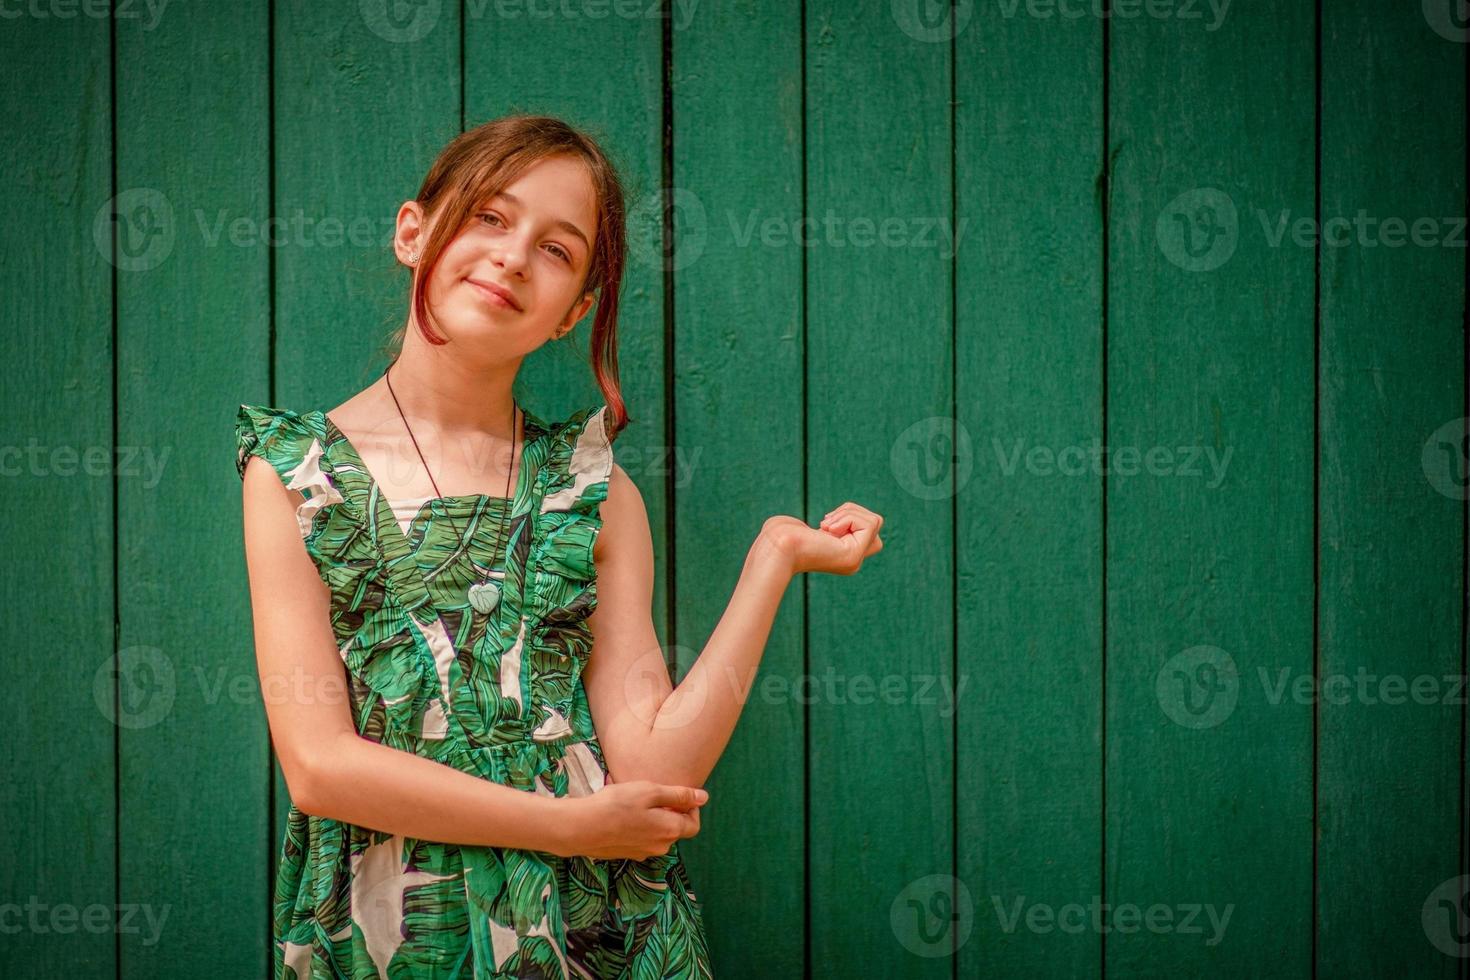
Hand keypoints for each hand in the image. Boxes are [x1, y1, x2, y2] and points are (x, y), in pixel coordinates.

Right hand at [555, 781, 706, 859]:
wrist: (581, 828)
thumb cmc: (617, 805)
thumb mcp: (651, 792)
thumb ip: (679, 796)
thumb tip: (704, 798)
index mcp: (670, 831)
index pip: (693, 825)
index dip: (690, 808)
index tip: (677, 795)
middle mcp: (660, 847)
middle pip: (674, 829)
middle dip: (668, 811)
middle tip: (651, 793)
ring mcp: (642, 853)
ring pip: (656, 833)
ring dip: (650, 817)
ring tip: (632, 799)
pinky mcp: (626, 853)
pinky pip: (640, 837)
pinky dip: (636, 825)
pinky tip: (620, 811)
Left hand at [763, 502, 883, 575]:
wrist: (774, 548)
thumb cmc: (779, 536)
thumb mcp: (803, 528)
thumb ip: (822, 528)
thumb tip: (827, 530)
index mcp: (841, 555)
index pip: (866, 529)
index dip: (849, 517)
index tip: (824, 525)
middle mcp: (852, 560)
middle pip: (876, 525)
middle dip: (854, 512)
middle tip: (826, 524)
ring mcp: (854, 560)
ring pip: (875, 521)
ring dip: (849, 512)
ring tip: (825, 525)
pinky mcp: (853, 555)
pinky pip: (871, 523)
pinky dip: (850, 517)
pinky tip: (827, 529)